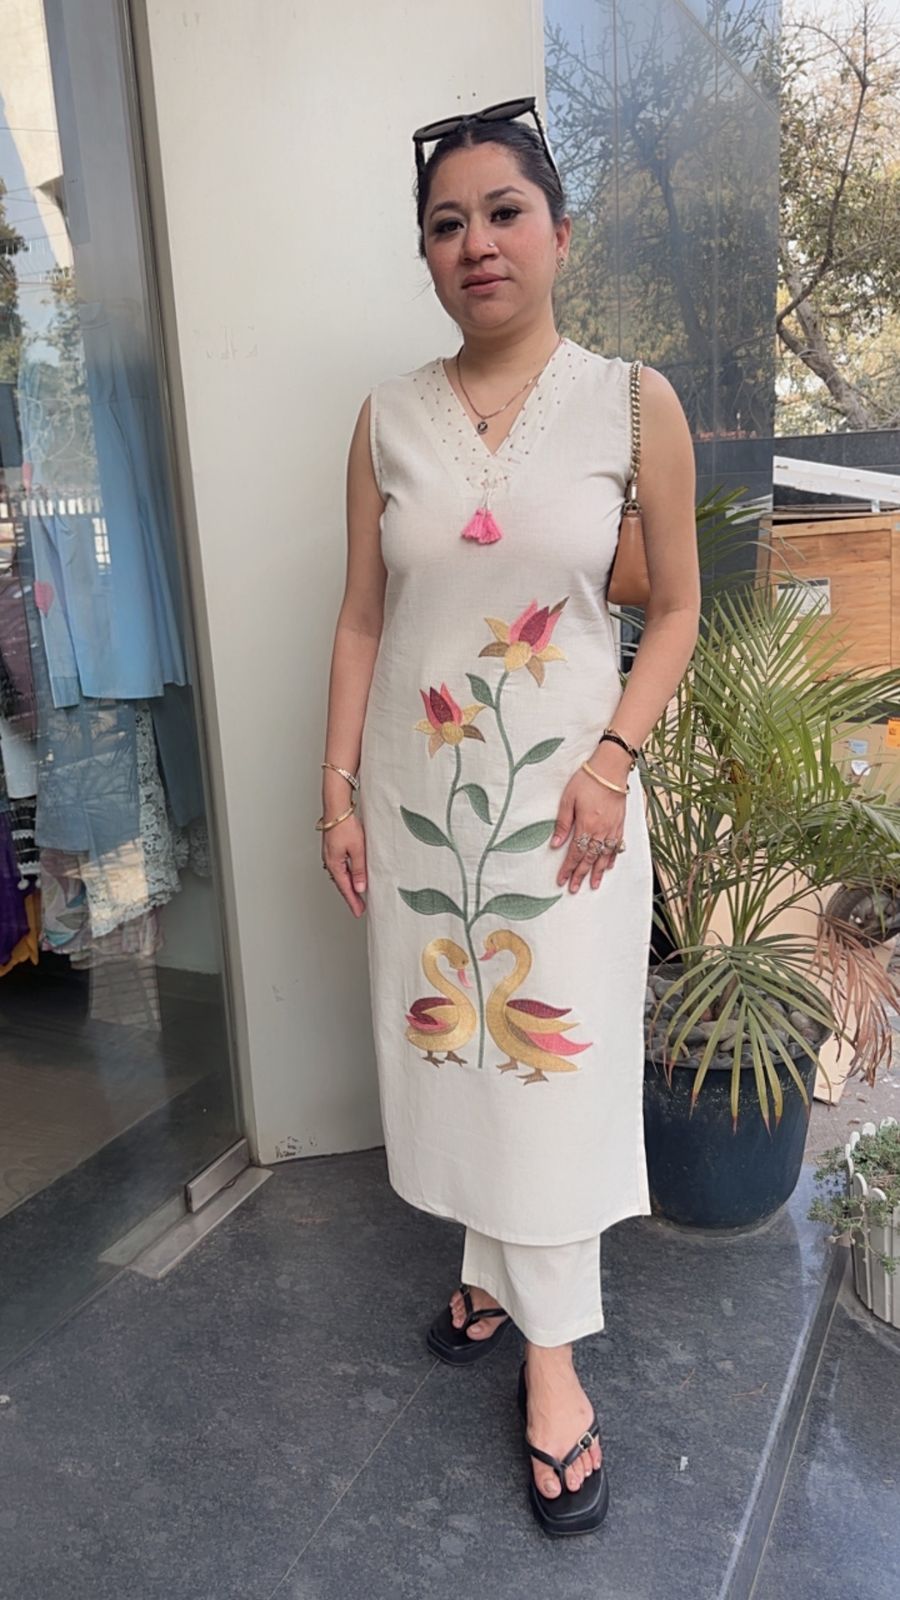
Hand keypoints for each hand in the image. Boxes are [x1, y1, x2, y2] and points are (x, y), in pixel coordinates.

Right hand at [322, 813, 367, 916]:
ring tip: (358, 895)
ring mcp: (331, 855)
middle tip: (359, 907)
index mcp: (334, 864)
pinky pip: (340, 867)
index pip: (345, 888)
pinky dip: (347, 875)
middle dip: (351, 897)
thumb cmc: (345, 826)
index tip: (359, 911)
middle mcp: (330, 861)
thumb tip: (360, 887)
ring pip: (341, 876)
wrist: (337, 809)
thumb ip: (359, 870)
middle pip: (341, 884)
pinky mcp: (333, 849)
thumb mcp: (357, 850)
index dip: (353, 901)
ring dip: (349, 886)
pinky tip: (352, 876)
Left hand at [550, 769, 625, 892]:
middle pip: (589, 858)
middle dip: (580, 875)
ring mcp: (612, 828)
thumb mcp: (568, 799)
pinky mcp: (620, 823)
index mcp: (586, 825)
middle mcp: (600, 831)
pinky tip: (609, 866)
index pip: (575, 853)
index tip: (562, 881)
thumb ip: (563, 823)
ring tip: (593, 885)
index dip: (568, 868)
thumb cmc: (587, 780)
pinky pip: (617, 846)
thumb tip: (556, 844)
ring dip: (598, 872)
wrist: (611, 769)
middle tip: (574, 889)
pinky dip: (612, 858)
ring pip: (604, 856)